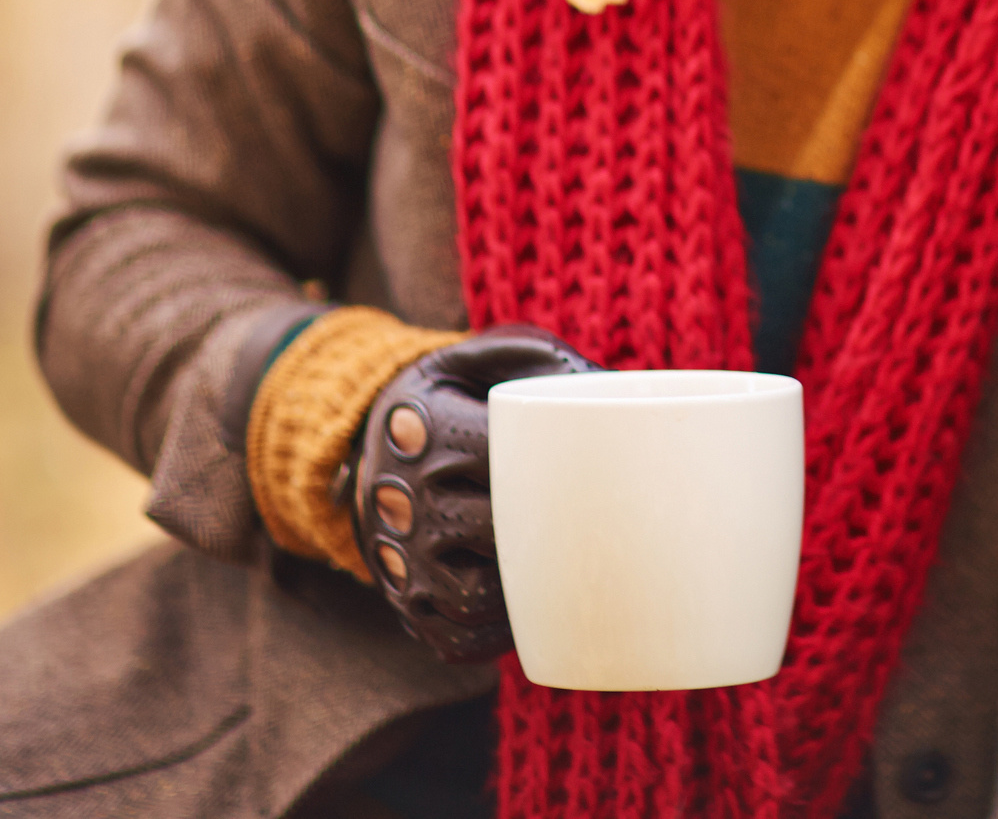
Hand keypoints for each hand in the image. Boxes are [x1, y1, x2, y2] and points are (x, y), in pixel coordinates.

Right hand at [350, 325, 596, 660]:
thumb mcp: (485, 358)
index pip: (500, 454)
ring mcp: (400, 557)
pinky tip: (534, 604)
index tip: (600, 464)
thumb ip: (546, 363)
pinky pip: (460, 639)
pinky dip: (504, 633)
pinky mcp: (406, 603)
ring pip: (479, 596)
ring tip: (569, 559)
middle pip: (495, 529)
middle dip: (554, 527)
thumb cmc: (461, 395)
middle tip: (601, 516)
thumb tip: (622, 394)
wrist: (374, 444)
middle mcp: (404, 495)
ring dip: (531, 589)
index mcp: (425, 427)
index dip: (557, 466)